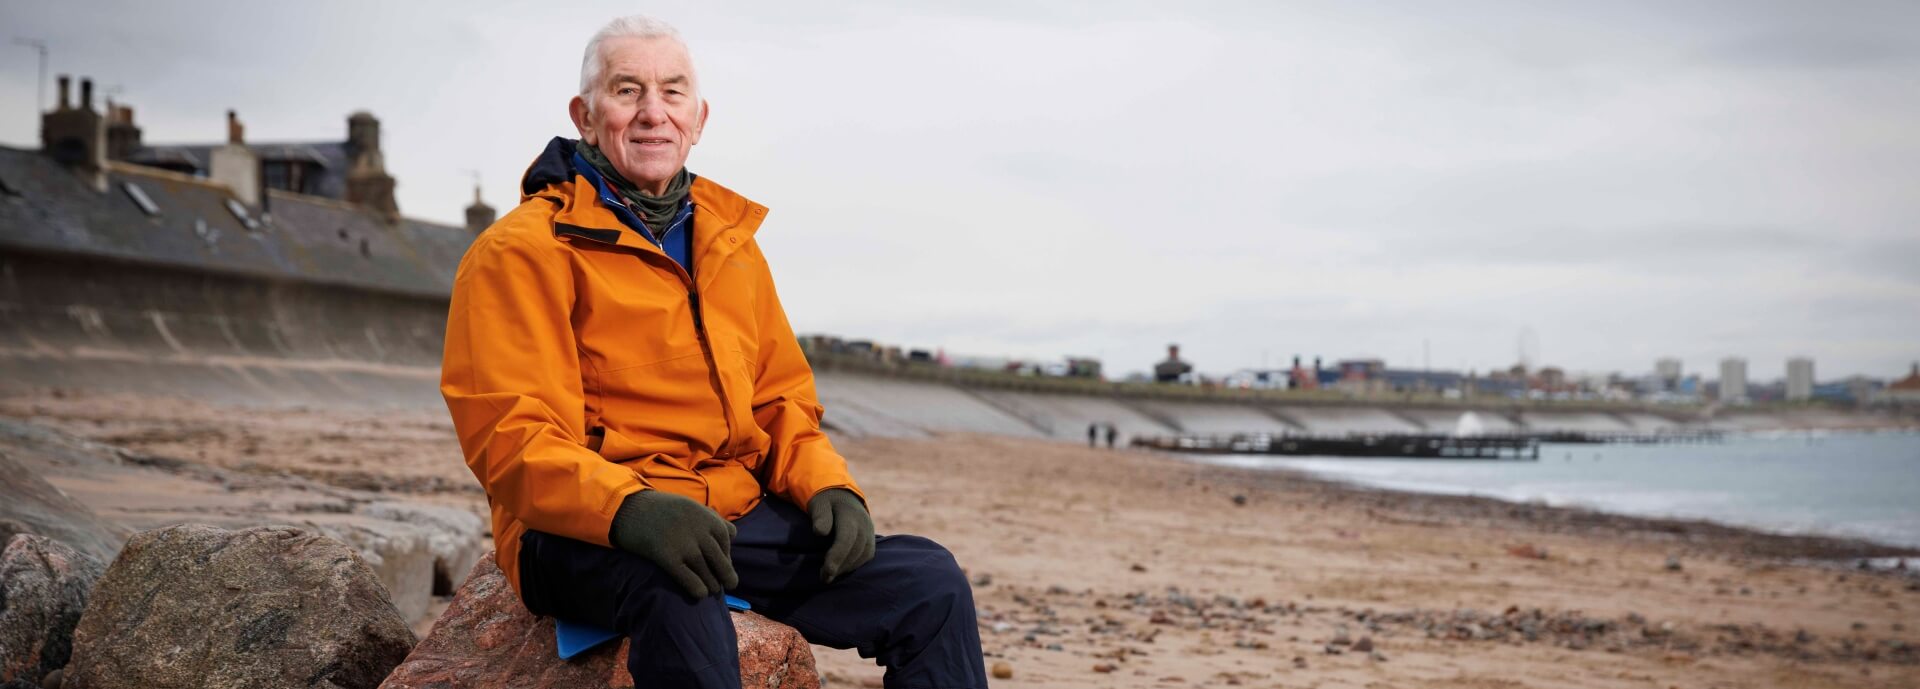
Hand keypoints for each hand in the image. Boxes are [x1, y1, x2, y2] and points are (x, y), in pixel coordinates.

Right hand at [608, 490, 738, 597]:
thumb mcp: (692, 506)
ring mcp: (686, 547)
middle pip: (721, 563)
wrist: (630, 508)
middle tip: (728, 584)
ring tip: (711, 590)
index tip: (722, 565)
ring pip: (708, 575)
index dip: (726, 557)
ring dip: (712, 586)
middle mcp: (701, 533)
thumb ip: (713, 519)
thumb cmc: (662, 509)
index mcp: (709, 519)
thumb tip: (733, 535)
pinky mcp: (669, 559)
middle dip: (726, 576)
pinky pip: (690, 581)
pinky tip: (699, 594)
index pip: (727, 544)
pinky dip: (698, 590)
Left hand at [808, 488, 874, 582]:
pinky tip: (841, 569)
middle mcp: (864, 524)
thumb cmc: (826, 503)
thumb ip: (820, 516)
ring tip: (829, 575)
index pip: (846, 539)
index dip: (837, 556)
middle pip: (855, 550)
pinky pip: (867, 556)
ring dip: (847, 568)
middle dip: (840, 567)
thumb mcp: (819, 504)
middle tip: (823, 578)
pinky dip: (855, 565)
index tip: (826, 571)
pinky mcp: (871, 539)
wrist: (842, 496)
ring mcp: (870, 532)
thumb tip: (820, 532)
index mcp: (850, 515)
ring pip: (863, 555)